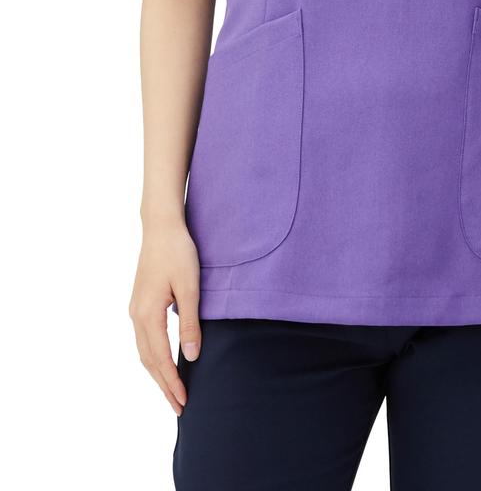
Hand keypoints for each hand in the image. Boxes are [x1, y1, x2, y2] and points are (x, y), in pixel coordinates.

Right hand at [129, 219, 201, 414]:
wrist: (161, 227)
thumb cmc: (178, 253)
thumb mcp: (190, 287)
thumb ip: (189, 322)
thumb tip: (190, 356)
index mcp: (147, 314)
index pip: (159, 358)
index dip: (171, 382)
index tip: (183, 401)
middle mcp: (136, 315)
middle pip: (148, 361)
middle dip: (163, 385)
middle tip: (179, 408)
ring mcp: (135, 309)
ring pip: (144, 351)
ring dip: (156, 373)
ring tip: (171, 391)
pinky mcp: (139, 303)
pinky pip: (144, 339)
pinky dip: (153, 357)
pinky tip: (163, 362)